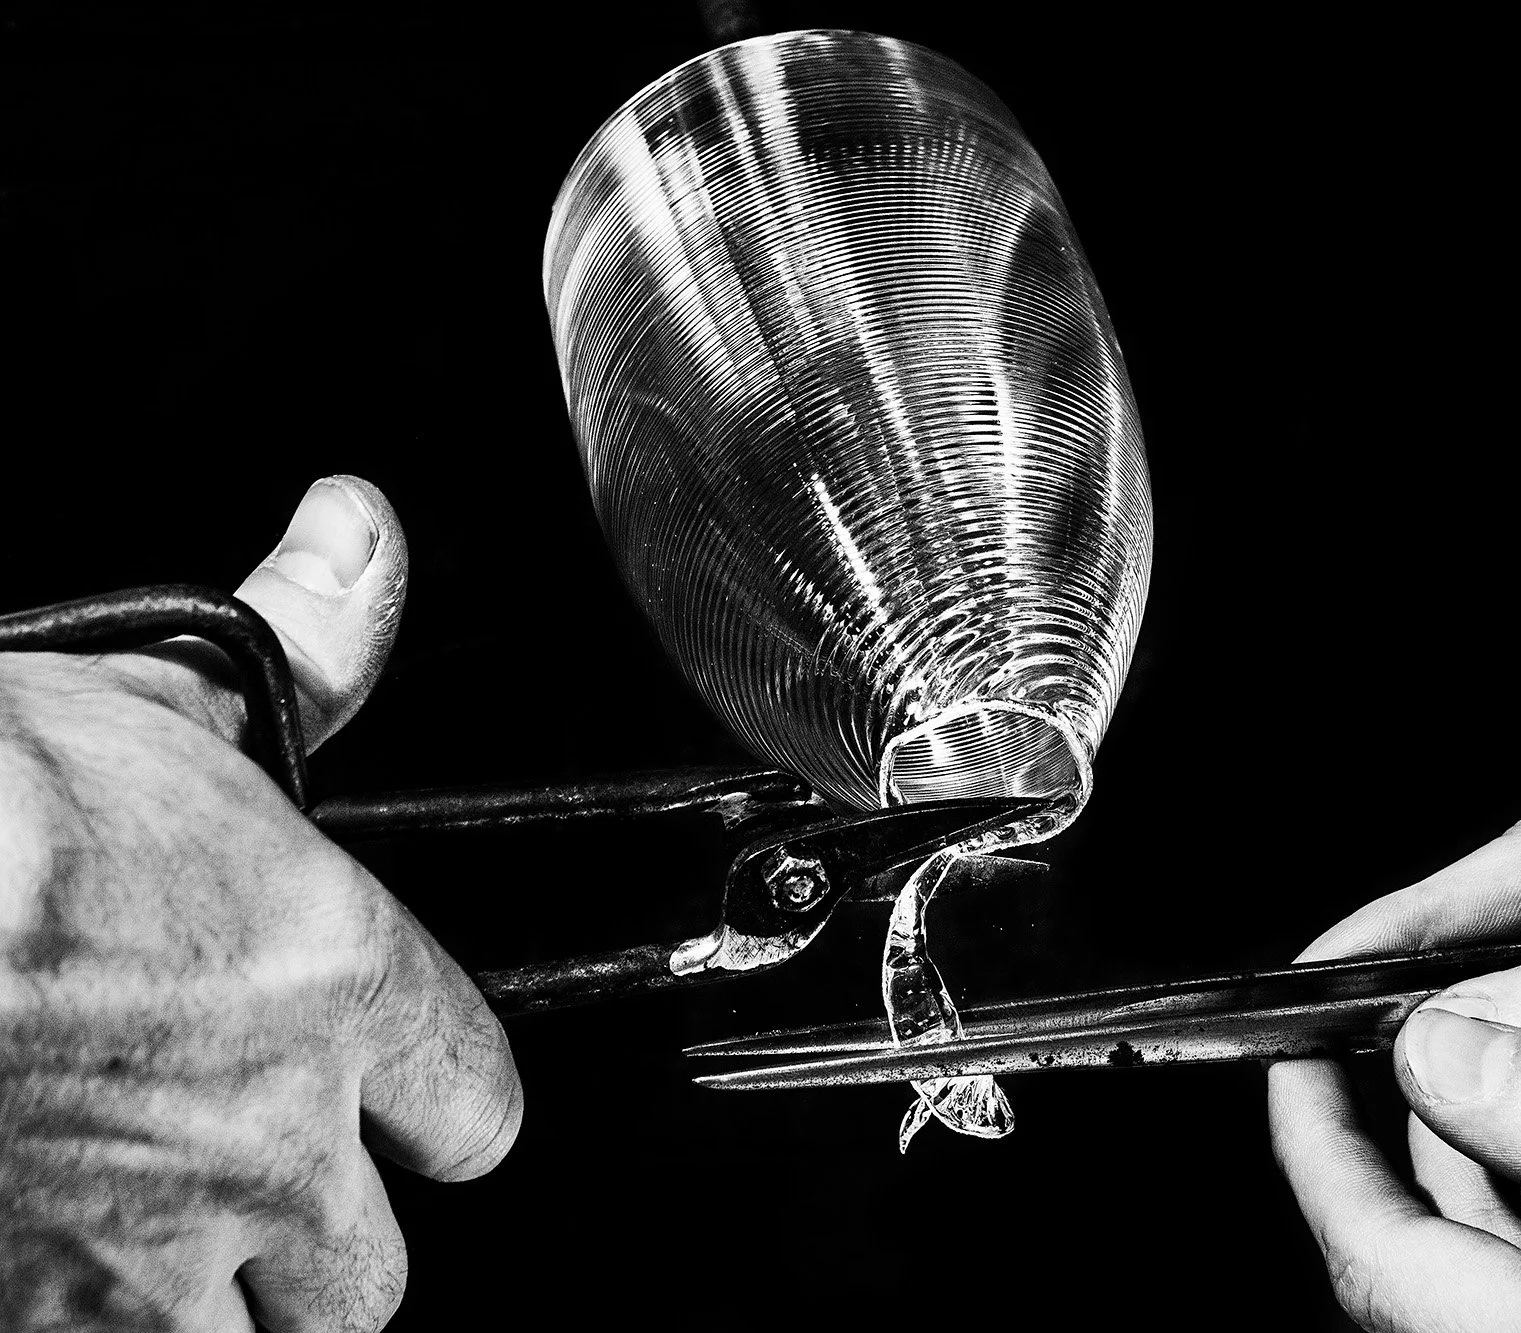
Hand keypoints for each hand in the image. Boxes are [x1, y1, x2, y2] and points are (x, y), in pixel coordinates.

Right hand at [0, 479, 521, 1331]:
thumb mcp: (160, 692)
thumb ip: (299, 643)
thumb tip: (359, 534)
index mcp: (334, 990)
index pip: (475, 1108)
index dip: (440, 1109)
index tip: (406, 1102)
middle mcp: (263, 1144)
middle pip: (369, 1282)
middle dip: (328, 1248)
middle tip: (263, 1196)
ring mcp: (135, 1257)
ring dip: (211, 1317)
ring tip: (154, 1256)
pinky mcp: (20, 1324)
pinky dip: (78, 1331)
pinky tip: (46, 1269)